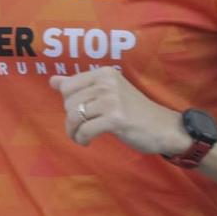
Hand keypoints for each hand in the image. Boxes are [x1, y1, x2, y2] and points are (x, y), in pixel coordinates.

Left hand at [50, 70, 183, 154]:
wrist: (164, 127)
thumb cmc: (134, 111)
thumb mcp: (108, 93)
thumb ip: (81, 86)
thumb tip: (53, 80)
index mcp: (104, 74)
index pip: (67, 86)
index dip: (69, 103)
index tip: (81, 112)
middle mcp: (107, 83)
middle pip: (69, 103)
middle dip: (71, 119)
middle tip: (82, 127)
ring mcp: (112, 100)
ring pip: (74, 116)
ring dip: (73, 131)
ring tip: (81, 136)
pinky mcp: (116, 118)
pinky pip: (85, 130)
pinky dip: (81, 138)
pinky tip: (87, 141)